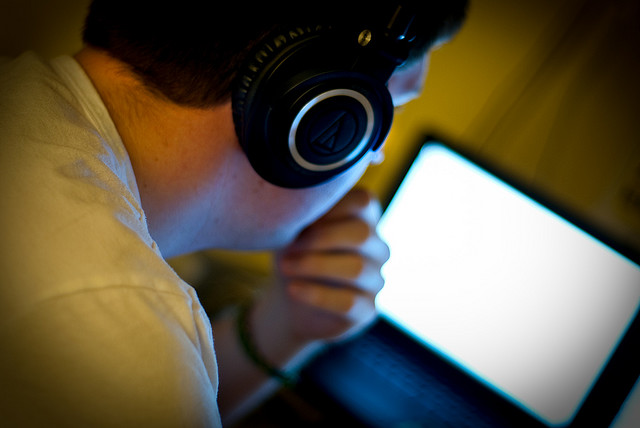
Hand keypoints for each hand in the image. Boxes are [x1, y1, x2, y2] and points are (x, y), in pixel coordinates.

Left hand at [276, 188, 389, 343]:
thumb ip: (305, 213)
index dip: (331, 206)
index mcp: (365, 219)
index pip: (363, 200)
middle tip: (290, 245)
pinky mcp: (367, 310)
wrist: (291, 298)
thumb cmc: (296, 251)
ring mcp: (375, 279)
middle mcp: (377, 248)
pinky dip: (316, 293)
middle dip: (321, 237)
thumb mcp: (295, 228)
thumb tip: (298, 202)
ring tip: (285, 266)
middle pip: (362, 233)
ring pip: (355, 268)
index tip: (301, 216)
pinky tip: (293, 289)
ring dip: (314, 265)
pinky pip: (347, 301)